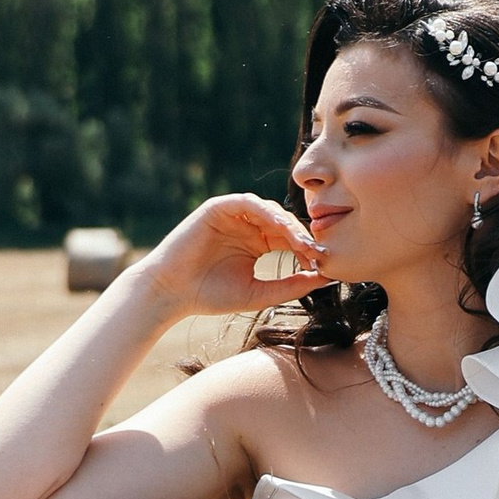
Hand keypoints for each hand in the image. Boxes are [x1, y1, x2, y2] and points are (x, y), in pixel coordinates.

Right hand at [139, 191, 326, 317]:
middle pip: (285, 223)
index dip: (308, 250)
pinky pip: (248, 203)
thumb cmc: (211, 296)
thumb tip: (325, 278)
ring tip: (301, 243)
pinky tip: (278, 228)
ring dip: (288, 224)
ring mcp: (234, 215)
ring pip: (270, 211)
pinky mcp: (219, 207)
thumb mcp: (259, 293)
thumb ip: (291, 286)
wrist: (173, 293)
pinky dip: (265, 212)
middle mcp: (249, 226)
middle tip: (317, 253)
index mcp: (259, 244)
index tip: (324, 265)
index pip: (291, 240)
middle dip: (303, 236)